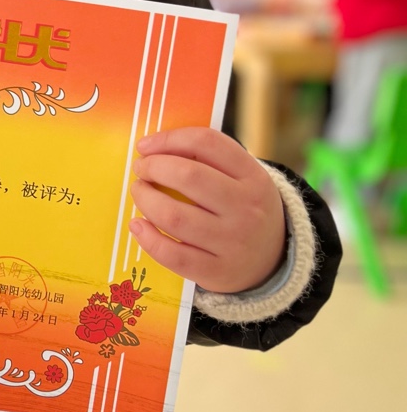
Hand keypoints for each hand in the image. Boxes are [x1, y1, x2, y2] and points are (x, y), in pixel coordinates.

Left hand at [129, 127, 285, 292]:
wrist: (273, 260)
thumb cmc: (243, 209)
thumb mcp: (242, 179)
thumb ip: (207, 160)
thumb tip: (152, 148)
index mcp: (254, 177)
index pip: (206, 143)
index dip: (169, 139)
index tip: (145, 145)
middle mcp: (246, 208)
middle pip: (188, 176)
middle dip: (153, 167)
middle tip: (141, 169)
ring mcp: (232, 242)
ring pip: (174, 216)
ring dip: (145, 199)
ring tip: (139, 192)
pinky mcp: (217, 272)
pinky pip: (172, 255)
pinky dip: (147, 238)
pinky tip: (138, 225)